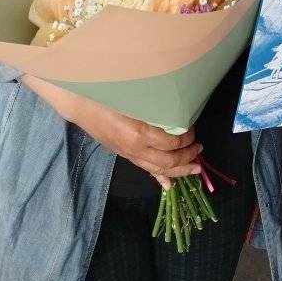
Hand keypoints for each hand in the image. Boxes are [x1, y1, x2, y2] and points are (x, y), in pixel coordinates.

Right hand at [22, 74, 201, 184]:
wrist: (81, 104)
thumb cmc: (109, 94)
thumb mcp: (134, 98)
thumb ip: (154, 106)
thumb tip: (176, 111)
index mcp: (139, 132)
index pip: (171, 142)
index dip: (186, 138)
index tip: (193, 129)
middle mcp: (135, 147)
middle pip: (168, 160)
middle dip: (187, 157)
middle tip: (200, 149)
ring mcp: (129, 154)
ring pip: (159, 169)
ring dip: (179, 170)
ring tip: (194, 168)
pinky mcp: (125, 155)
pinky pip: (145, 170)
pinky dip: (159, 179)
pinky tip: (169, 186)